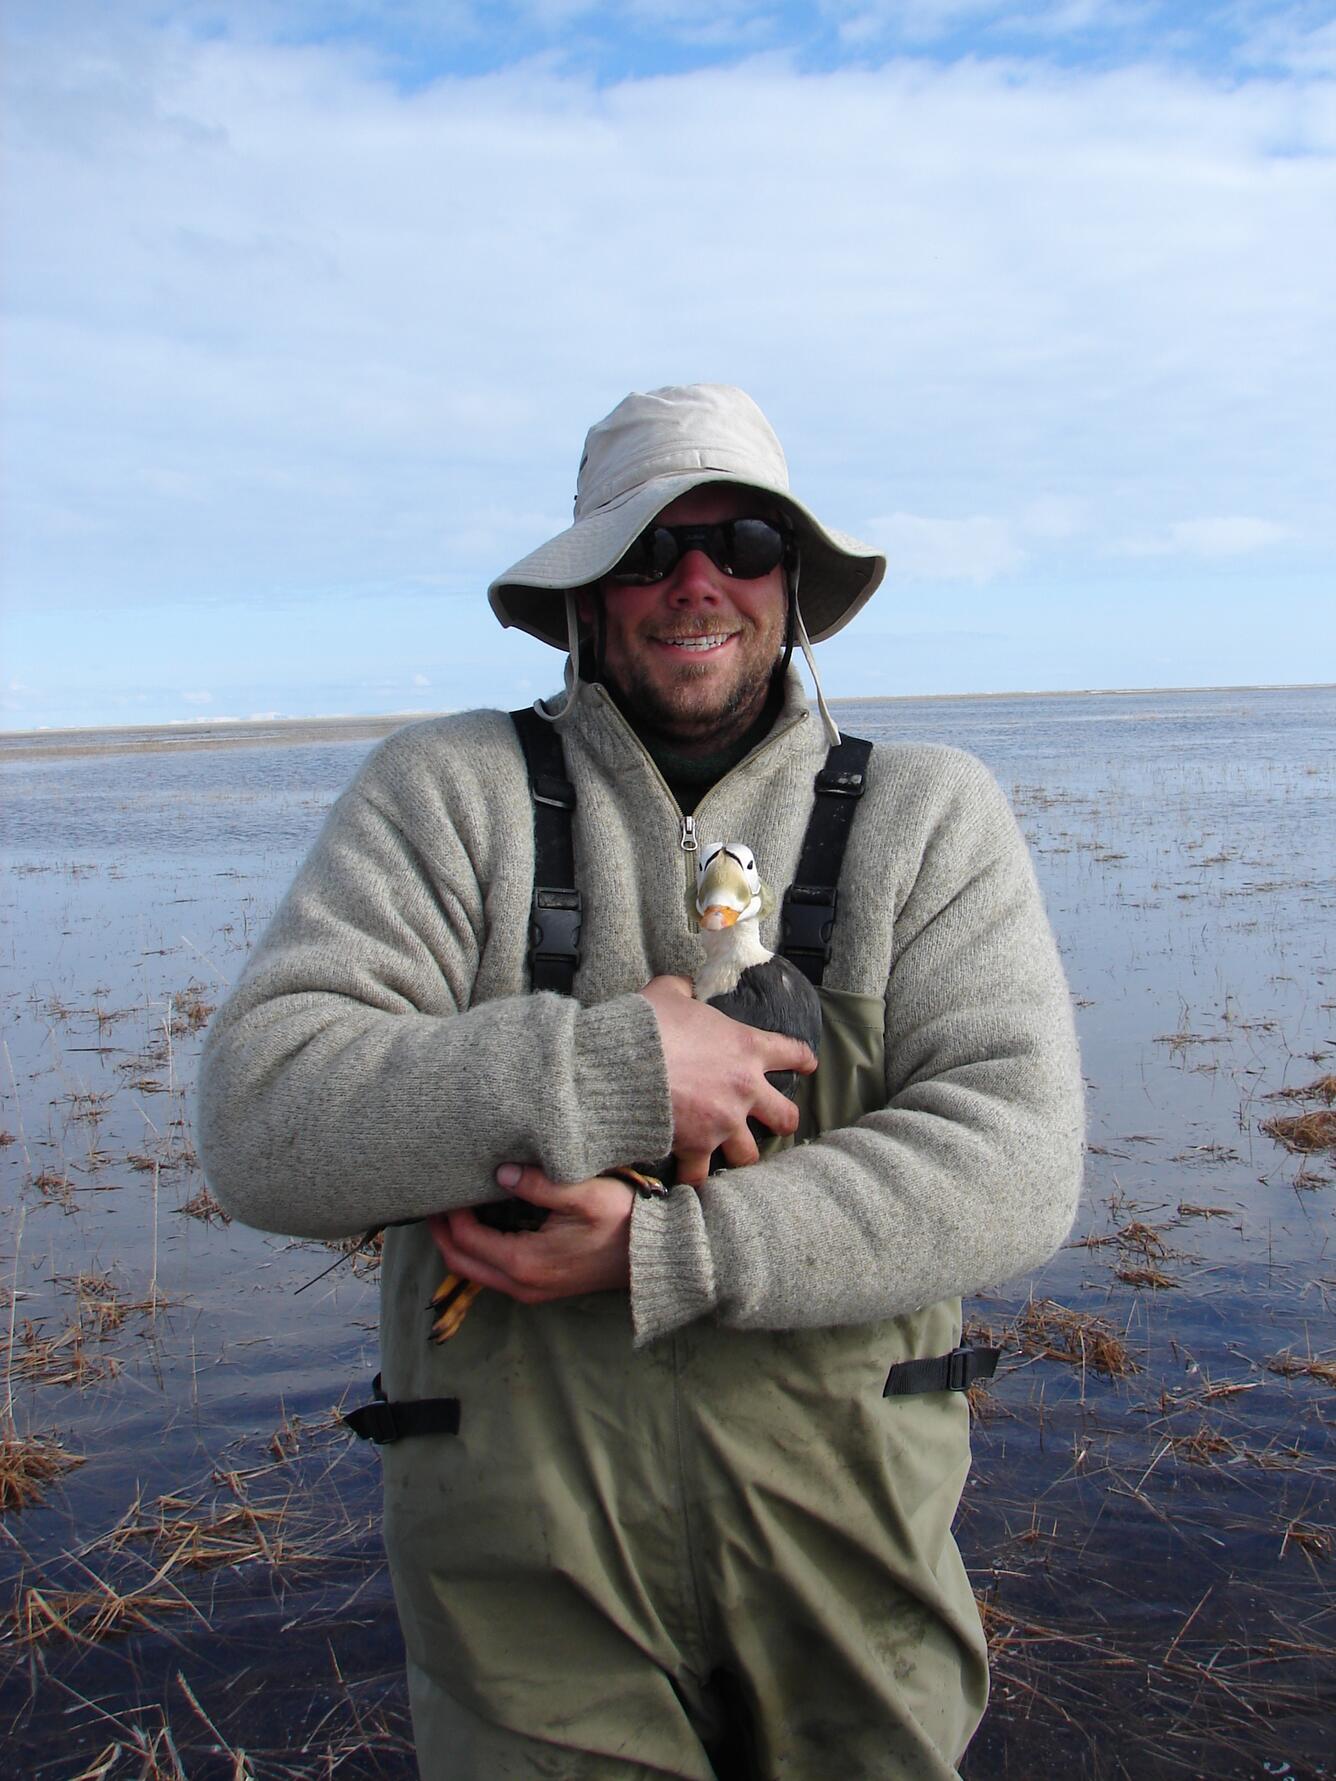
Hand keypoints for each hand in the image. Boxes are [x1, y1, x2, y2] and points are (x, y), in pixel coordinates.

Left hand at [428, 1164, 632, 1303]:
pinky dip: (477, 1248)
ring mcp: (530, 1290)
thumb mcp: (583, 1194)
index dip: (449, 1212)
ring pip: (473, 1270)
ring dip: (457, 1241)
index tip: (444, 1184)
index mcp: (525, 1262)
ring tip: (453, 1206)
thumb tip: (498, 1172)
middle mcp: (521, 1284)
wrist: (655, 1256)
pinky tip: (482, 1221)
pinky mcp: (539, 1286)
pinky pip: (492, 1272)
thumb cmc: (623, 1221)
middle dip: (441, 1231)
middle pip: (459, 1262)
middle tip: (433, 1198)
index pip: (466, 1238)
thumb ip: (538, 1183)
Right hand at [639, 974, 816, 1185]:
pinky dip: (696, 1176)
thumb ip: (683, 988)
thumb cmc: (649, 1025)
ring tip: (732, 1154)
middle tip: (777, 1122)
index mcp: (746, 1048)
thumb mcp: (668, 993)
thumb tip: (684, 985)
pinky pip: (702, 1173)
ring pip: (749, 1154)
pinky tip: (691, 1177)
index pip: (791, 1052)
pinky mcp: (698, 1146)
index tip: (808, 1065)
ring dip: (740, 1153)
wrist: (624, 1064)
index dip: (802, 1059)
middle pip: (785, 1116)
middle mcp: (744, 1090)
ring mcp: (724, 1122)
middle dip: (783, 1121)